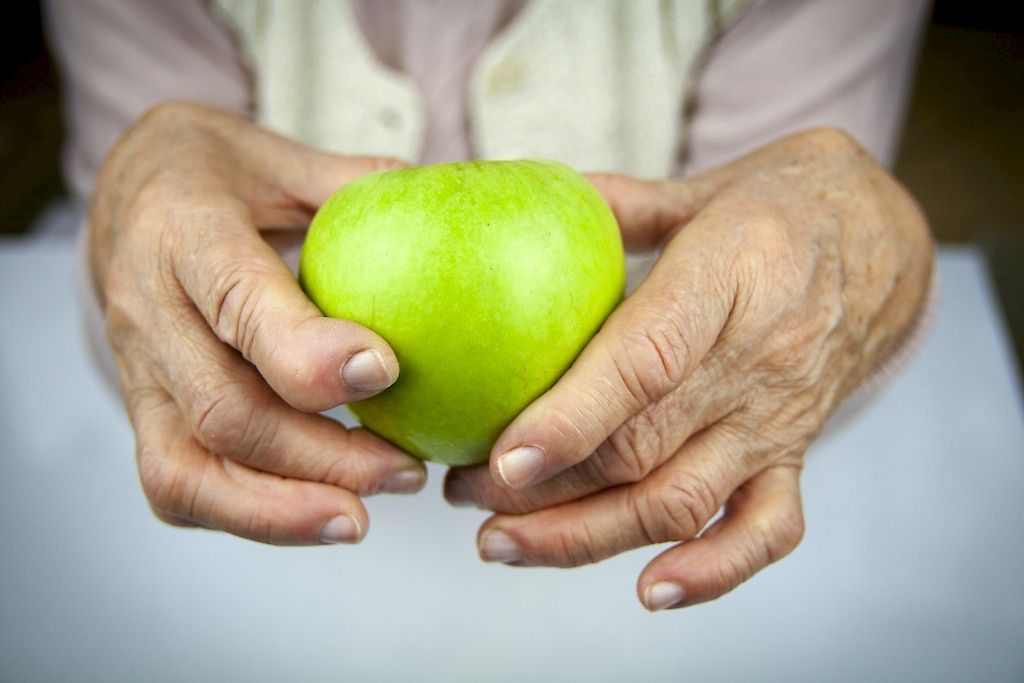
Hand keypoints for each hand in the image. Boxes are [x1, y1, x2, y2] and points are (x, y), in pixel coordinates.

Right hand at [91, 102, 425, 544]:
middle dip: (321, 455)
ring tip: (365, 515)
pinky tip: (320, 513)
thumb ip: (357, 185)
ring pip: (188, 467)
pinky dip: (249, 515)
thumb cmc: (215, 173)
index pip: (237, 300)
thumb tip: (452, 205)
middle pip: (223, 408)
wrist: (124, 192)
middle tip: (405, 469)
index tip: (384, 371)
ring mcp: (137, 368)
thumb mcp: (281, 155)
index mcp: (183, 228)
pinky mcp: (142, 409)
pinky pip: (176, 485)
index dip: (306, 351)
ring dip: (283, 508)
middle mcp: (147, 307)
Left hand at [444, 128, 932, 608]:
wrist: (883, 241)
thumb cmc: (782, 205)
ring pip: (684, 502)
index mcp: (731, 275)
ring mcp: (779, 417)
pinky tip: (649, 590)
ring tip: (506, 542)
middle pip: (646, 448)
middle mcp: (759, 359)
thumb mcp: (701, 186)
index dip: (575, 416)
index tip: (504, 457)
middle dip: (545, 490)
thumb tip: (519, 206)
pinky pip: (766, 531)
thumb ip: (614, 204)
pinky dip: (712, 572)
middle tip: (464, 493)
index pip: (649, 360)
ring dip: (588, 537)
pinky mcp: (795, 453)